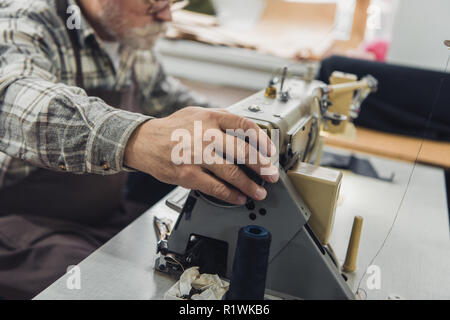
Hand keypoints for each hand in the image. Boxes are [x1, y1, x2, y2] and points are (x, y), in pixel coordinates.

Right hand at [124, 107, 278, 204]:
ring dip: (249, 186)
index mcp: (211, 118)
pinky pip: (215, 188)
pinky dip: (230, 195)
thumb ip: (220, 120)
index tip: (270, 151)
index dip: (262, 140)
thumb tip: (246, 131)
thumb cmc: (172, 129)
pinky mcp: (188, 175)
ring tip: (259, 192)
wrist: (144, 142)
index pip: (245, 125)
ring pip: (231, 174)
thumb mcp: (196, 114)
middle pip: (243, 152)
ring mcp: (197, 156)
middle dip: (262, 167)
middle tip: (272, 176)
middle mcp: (206, 136)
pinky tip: (238, 197)